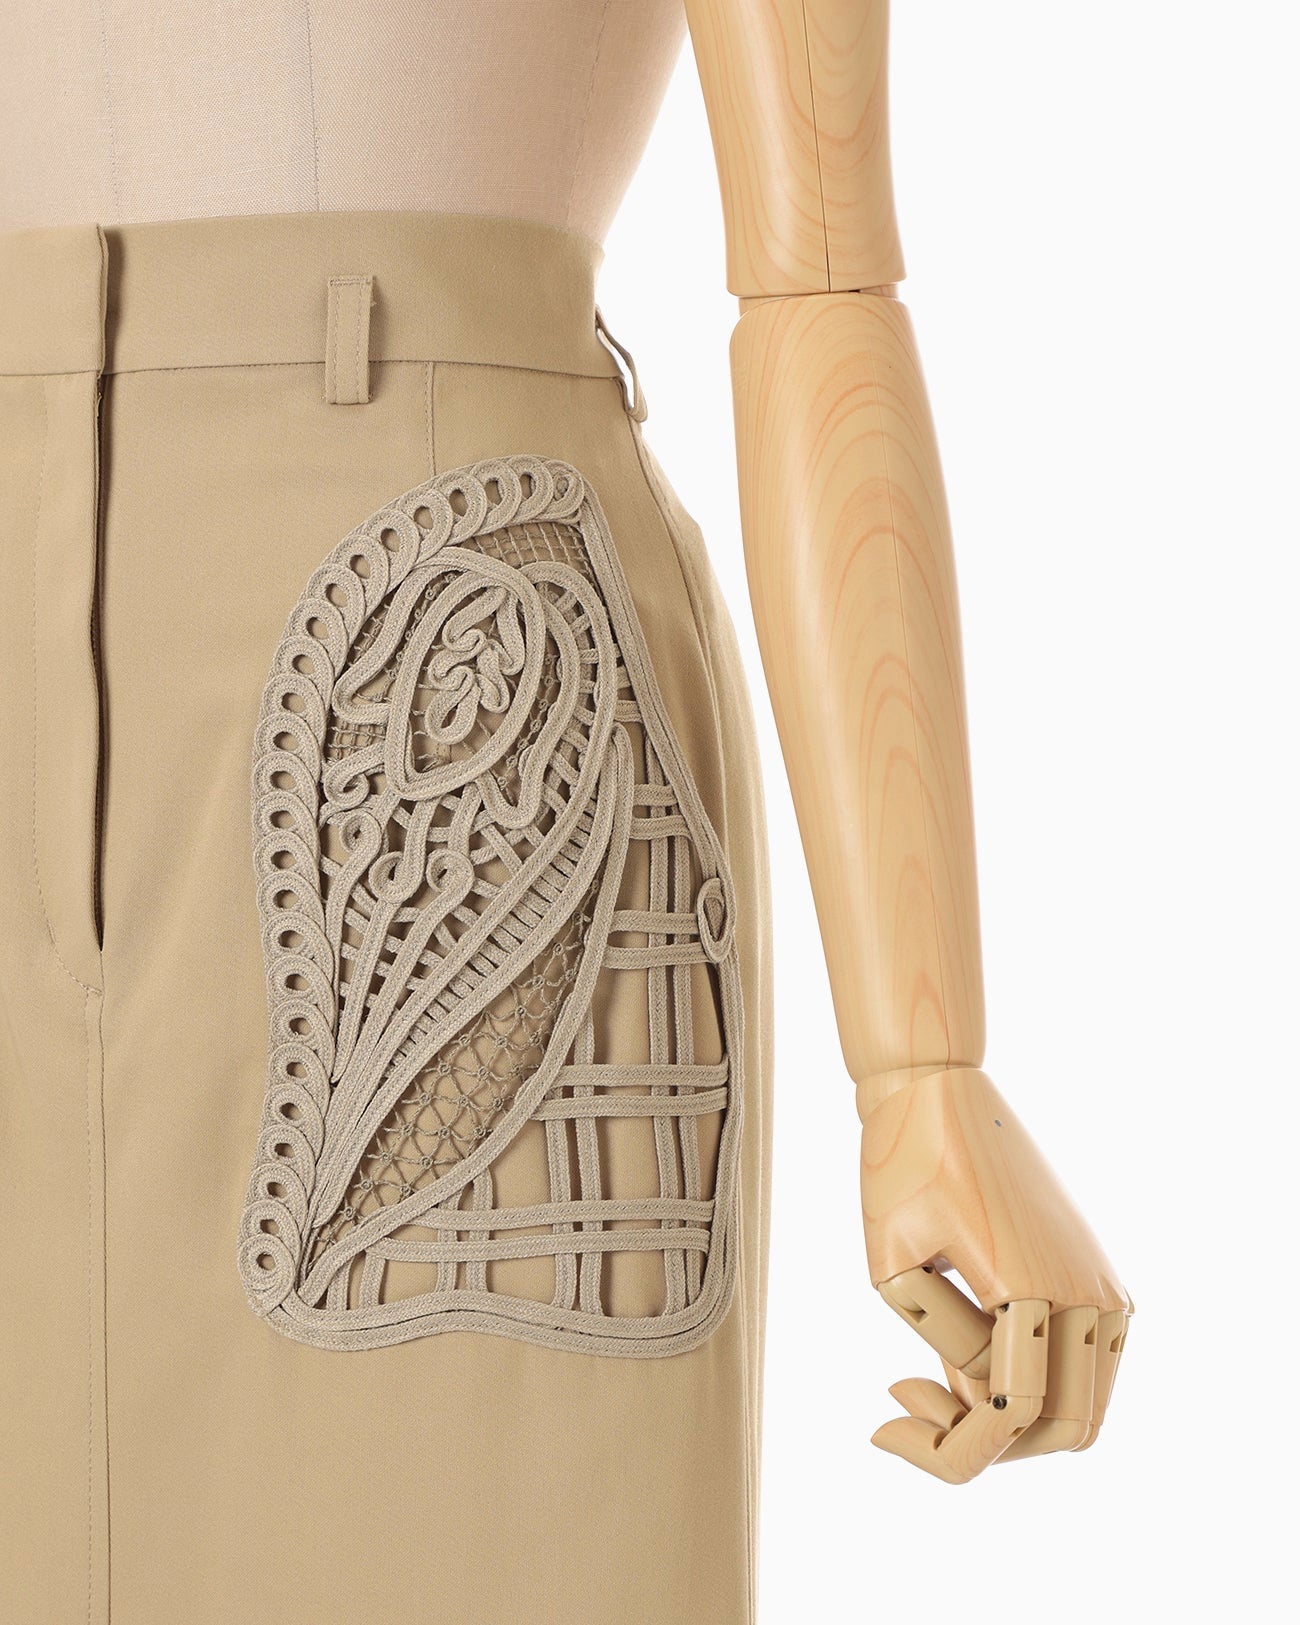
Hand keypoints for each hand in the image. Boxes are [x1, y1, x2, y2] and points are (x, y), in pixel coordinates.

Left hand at [858, 1067, 1132, 1482]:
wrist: (938, 1090)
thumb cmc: (901, 1166)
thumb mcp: (894, 1266)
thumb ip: (947, 1342)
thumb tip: (990, 1393)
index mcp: (1032, 1285)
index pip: (1009, 1416)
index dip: (942, 1449)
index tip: (878, 1424)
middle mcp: (1088, 1292)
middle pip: (1061, 1431)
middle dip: (984, 1443)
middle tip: (908, 1397)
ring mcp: (1104, 1285)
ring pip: (1083, 1408)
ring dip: (1012, 1417)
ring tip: (931, 1373)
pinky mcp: (1100, 1276)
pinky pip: (1085, 1368)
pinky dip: (1034, 1382)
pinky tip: (966, 1349)